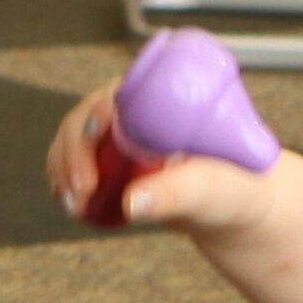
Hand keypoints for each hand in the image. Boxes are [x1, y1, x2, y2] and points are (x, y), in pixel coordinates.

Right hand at [49, 87, 284, 236]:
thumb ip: (176, 194)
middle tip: (80, 192)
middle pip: (86, 116)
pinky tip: (68, 201)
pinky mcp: (117, 158)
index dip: (91, 119)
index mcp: (164, 98)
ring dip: (63, 168)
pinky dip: (66, 179)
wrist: (240, 208)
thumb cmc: (238, 190)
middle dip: (71, 153)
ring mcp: (125, 133)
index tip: (89, 155)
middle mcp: (140, 109)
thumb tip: (132, 202)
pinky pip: (79, 161)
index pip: (114, 94)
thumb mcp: (211, 191)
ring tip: (73, 205)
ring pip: (75, 139)